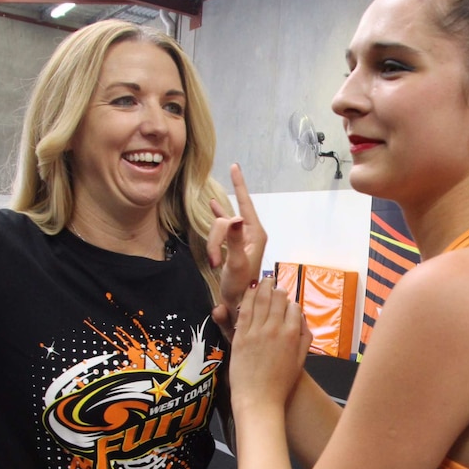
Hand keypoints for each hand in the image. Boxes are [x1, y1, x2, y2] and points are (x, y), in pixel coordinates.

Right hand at [207, 164, 266, 333]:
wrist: (238, 302)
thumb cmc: (240, 286)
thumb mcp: (237, 263)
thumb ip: (236, 240)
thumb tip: (235, 217)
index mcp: (256, 234)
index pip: (245, 203)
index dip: (239, 184)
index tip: (234, 166)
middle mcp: (250, 232)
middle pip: (225, 220)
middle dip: (215, 238)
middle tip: (216, 262)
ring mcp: (241, 237)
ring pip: (219, 226)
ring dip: (213, 244)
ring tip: (216, 264)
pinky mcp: (233, 242)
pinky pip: (220, 225)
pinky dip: (215, 217)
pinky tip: (213, 206)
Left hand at [230, 278, 311, 410]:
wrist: (259, 400)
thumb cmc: (281, 383)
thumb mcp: (301, 360)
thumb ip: (304, 337)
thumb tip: (301, 318)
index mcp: (293, 335)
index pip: (294, 307)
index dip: (291, 302)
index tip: (288, 301)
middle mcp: (275, 329)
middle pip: (278, 299)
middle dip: (278, 289)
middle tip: (275, 284)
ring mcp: (256, 331)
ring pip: (261, 299)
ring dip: (263, 287)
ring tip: (264, 280)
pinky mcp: (241, 336)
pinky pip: (244, 310)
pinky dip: (247, 297)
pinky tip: (249, 290)